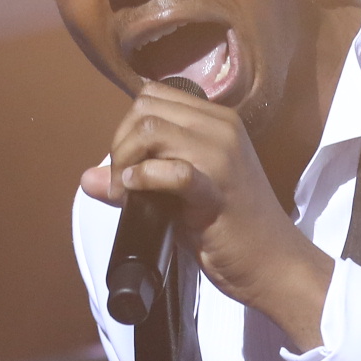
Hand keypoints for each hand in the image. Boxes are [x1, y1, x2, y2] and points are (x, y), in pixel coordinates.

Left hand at [83, 85, 331, 348]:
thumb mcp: (182, 194)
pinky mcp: (217, 188)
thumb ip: (140, 177)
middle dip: (120, 143)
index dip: (127, 128)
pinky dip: (143, 178)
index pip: (153, 96)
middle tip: (121, 182)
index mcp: (217, 121)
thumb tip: (87, 178)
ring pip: (150, 129)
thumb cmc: (231, 230)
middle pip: (145, 108)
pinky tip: (134, 193)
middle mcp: (221, 128)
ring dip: (126, 161)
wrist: (273, 263)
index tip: (124, 166)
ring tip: (127, 194)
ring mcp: (222, 155)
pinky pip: (171, 169)